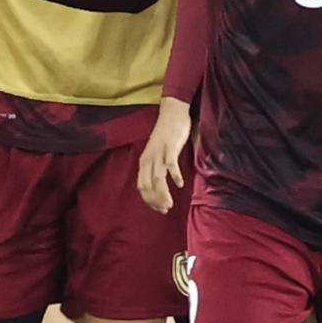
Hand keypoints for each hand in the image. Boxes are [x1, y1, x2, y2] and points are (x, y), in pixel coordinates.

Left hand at [136, 96, 191, 213]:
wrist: (172, 113)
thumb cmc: (167, 135)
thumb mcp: (157, 153)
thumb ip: (157, 167)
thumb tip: (159, 184)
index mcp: (144, 162)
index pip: (142, 186)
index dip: (149, 200)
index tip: (159, 209)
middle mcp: (149, 159)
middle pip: (148, 186)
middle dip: (156, 201)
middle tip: (165, 210)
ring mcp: (159, 153)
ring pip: (157, 179)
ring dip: (163, 194)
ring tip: (170, 204)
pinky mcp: (170, 148)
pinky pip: (170, 165)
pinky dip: (174, 176)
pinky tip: (179, 184)